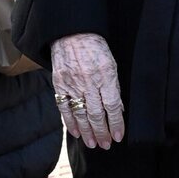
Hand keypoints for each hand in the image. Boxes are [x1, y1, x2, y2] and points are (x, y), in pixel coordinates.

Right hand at [51, 32, 124, 149]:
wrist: (71, 32)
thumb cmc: (95, 47)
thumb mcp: (111, 63)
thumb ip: (114, 87)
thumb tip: (119, 109)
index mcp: (105, 75)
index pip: (113, 106)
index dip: (116, 123)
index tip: (118, 136)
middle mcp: (88, 82)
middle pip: (96, 114)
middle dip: (102, 132)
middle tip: (106, 145)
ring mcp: (72, 84)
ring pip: (80, 114)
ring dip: (87, 132)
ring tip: (92, 143)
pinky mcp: (59, 84)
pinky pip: (64, 107)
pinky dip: (70, 122)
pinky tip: (76, 132)